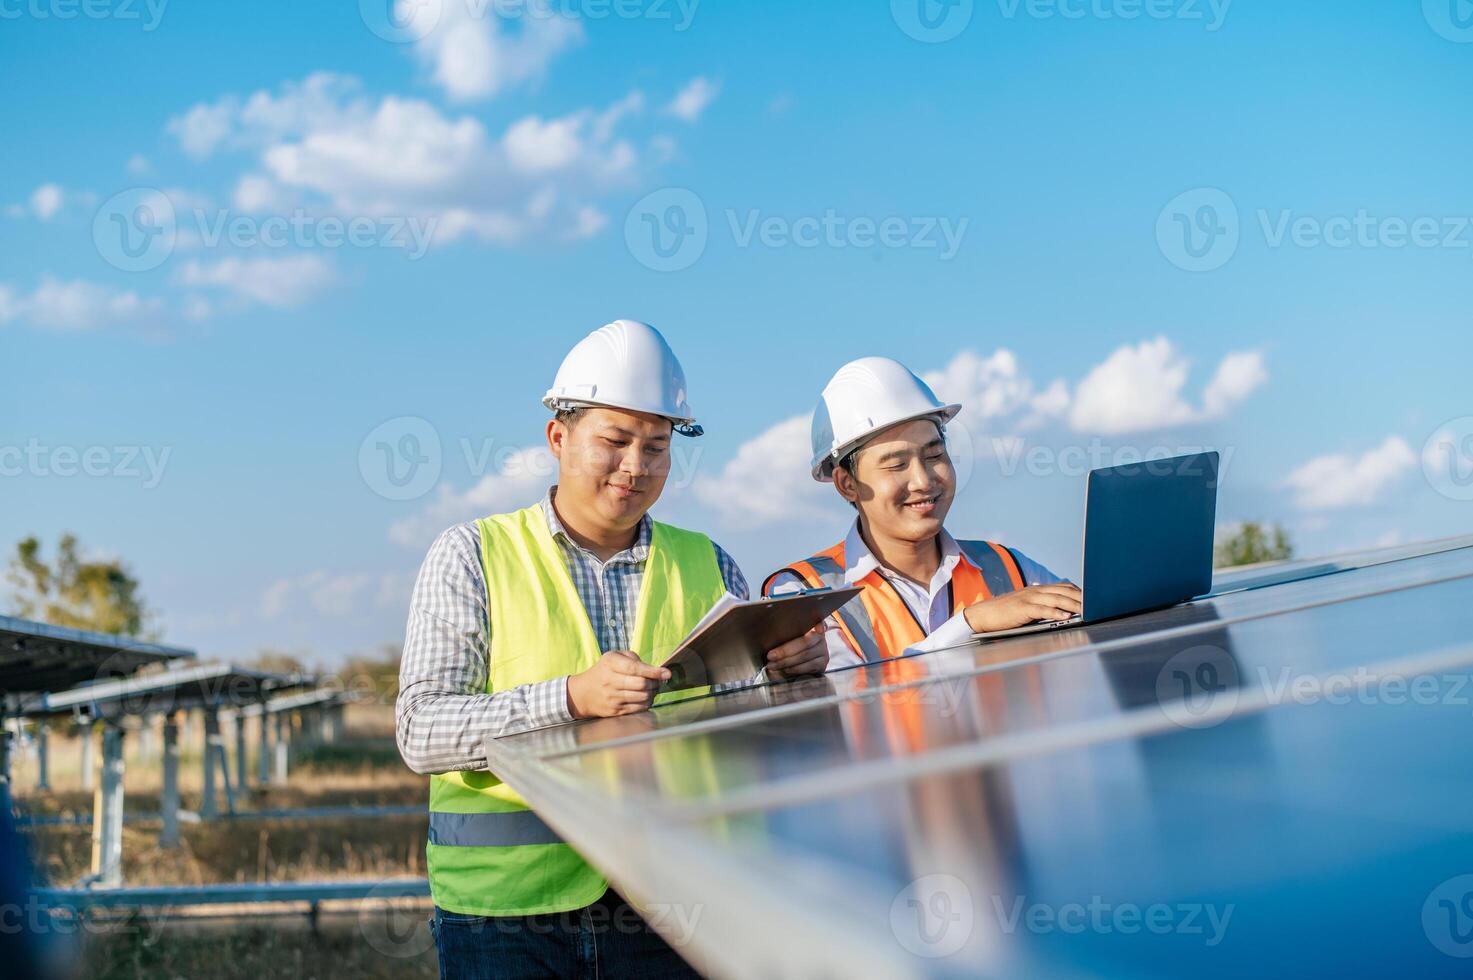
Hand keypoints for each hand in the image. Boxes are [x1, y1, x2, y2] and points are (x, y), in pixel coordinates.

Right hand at [566, 651, 670, 718]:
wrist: (583, 693)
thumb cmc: (603, 671)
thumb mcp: (614, 657)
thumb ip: (633, 658)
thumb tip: (653, 669)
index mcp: (610, 664)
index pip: (635, 668)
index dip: (654, 671)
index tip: (667, 673)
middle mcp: (610, 681)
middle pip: (642, 684)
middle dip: (655, 683)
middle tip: (657, 681)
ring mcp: (612, 698)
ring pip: (642, 697)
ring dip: (652, 693)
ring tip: (651, 689)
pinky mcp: (616, 710)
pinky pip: (638, 708)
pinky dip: (646, 702)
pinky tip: (644, 697)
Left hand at [766, 622, 829, 679]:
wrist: (793, 665)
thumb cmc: (787, 648)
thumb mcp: (785, 638)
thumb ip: (784, 633)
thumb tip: (771, 631)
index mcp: (811, 625)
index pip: (816, 622)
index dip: (818, 625)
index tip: (817, 628)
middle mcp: (820, 637)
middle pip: (805, 642)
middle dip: (785, 650)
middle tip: (770, 655)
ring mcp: (823, 651)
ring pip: (805, 655)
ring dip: (786, 661)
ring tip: (773, 665)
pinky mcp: (822, 664)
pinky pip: (808, 666)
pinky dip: (795, 669)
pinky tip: (785, 669)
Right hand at [963, 584, 1082, 633]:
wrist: (983, 614)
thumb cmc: (1005, 614)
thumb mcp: (1026, 607)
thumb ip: (1042, 607)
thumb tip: (1062, 613)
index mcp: (1037, 590)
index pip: (1063, 587)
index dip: (1078, 592)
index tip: (1092, 598)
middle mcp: (1035, 591)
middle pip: (1063, 592)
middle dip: (1081, 598)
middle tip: (1096, 605)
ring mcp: (1028, 598)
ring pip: (1056, 599)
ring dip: (1073, 605)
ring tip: (1086, 611)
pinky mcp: (1022, 608)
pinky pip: (1043, 609)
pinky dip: (1056, 612)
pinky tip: (1066, 617)